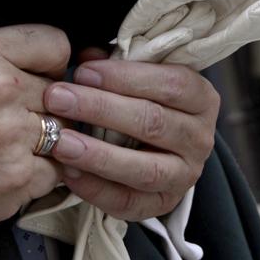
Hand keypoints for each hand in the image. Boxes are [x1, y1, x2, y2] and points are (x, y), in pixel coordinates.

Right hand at [0, 25, 71, 248]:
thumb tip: (32, 55)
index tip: (41, 75)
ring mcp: (12, 139)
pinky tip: (7, 170)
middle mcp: (1, 91)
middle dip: (42, 104)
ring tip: (11, 146)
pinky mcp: (15, 181)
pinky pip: (55, 172)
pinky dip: (37, 174)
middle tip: (14, 118)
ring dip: (46, 141)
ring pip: (64, 133)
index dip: (50, 62)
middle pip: (62, 93)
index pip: (56, 44)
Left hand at [40, 55, 219, 220]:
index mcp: (201, 99)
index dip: (125, 77)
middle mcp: (200, 138)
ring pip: (145, 168)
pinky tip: (68, 172)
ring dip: (98, 155)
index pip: (170, 84)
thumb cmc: (145, 103)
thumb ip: (115, 67)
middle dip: (100, 109)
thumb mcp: (139, 80)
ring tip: (60, 142)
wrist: (162, 152)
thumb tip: (86, 56)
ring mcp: (185, 175)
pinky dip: (96, 189)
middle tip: (58, 98)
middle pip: (153, 122)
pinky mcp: (163, 204)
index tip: (83, 70)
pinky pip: (129, 202)